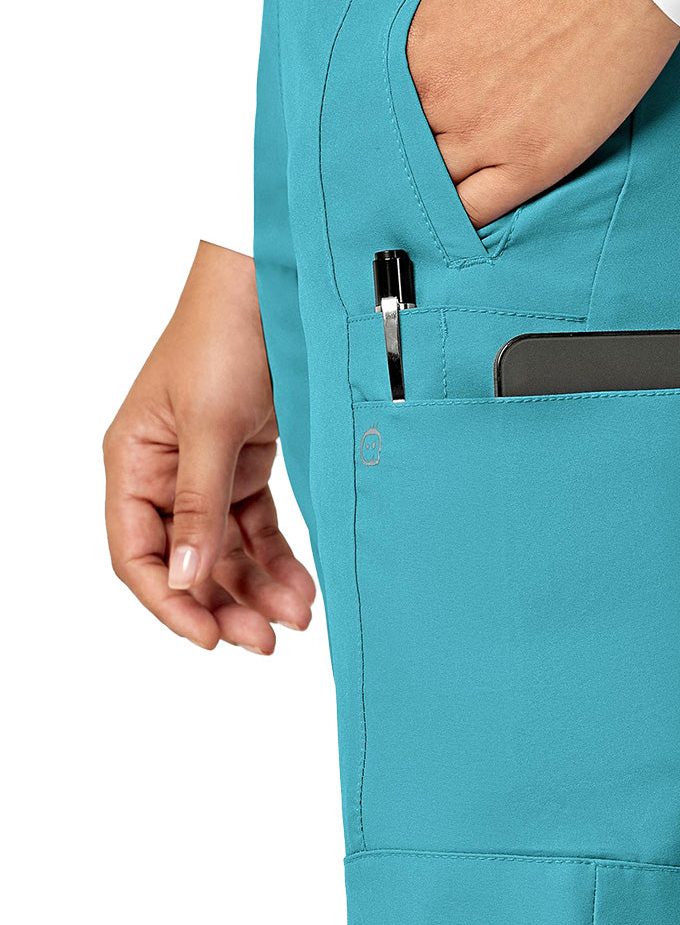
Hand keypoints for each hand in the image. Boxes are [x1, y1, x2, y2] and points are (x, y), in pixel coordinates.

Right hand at [104, 242, 315, 651]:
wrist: (273, 283)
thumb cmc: (224, 336)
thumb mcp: (211, 424)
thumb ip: (200, 502)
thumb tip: (189, 578)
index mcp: (133, 463)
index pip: (138, 554)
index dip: (170, 602)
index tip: (208, 638)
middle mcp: (164, 471)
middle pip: (187, 560)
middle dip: (223, 603)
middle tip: (263, 640)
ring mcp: (207, 466)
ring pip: (225, 548)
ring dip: (257, 585)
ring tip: (295, 618)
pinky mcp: (247, 457)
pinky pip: (256, 523)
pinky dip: (277, 555)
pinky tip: (301, 584)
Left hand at [321, 0, 679, 226]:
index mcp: (415, 45)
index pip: (371, 94)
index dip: (378, 96)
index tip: (394, 91)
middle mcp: (446, 100)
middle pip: (400, 144)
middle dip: (402, 140)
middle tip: (412, 135)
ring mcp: (494, 137)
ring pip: (435, 184)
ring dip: (427, 181)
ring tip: (431, 175)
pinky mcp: (543, 159)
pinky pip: (484, 211)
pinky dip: (463, 217)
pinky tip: (456, 212)